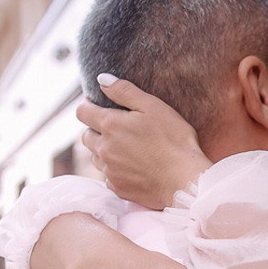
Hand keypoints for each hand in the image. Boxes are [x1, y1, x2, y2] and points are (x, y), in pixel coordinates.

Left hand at [77, 74, 211, 208]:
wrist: (185, 180)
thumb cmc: (174, 140)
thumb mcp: (153, 107)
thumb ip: (124, 91)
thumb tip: (101, 79)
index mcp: (110, 125)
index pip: (82, 112)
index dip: (88, 106)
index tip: (100, 105)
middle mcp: (104, 149)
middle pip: (85, 136)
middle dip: (95, 130)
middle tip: (117, 128)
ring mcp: (109, 171)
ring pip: (95, 158)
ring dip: (104, 151)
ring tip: (126, 149)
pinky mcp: (118, 188)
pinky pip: (108, 176)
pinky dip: (115, 170)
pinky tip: (133, 168)